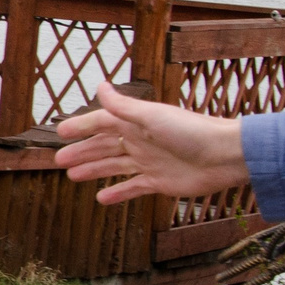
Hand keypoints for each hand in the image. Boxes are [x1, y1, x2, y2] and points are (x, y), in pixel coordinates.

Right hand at [56, 83, 248, 202]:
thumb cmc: (191, 132)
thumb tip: (99, 86)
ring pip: (113, 167)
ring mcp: (149, 162)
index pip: (101, 123)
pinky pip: (133, 188)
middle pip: (104, 147)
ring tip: (73, 176)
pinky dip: (117, 193)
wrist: (225, 156)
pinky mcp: (159, 182)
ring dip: (93, 170)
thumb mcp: (151, 116)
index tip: (60, 133)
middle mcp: (140, 141)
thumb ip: (123, 105)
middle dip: (82, 152)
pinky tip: (102, 199)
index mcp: (136, 123)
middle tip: (59, 160)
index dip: (80, 127)